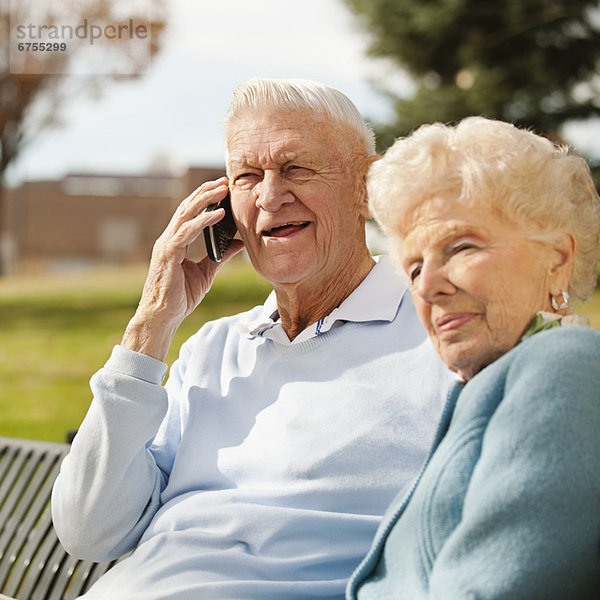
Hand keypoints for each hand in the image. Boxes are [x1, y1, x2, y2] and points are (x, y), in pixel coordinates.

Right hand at [122, 178, 243, 359]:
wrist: (162, 317)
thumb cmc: (180, 296)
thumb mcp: (206, 273)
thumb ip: (220, 256)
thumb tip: (240, 243)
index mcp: (176, 241)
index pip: (190, 213)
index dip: (205, 198)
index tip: (222, 187)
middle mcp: (169, 239)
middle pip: (187, 207)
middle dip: (206, 192)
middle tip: (225, 181)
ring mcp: (166, 245)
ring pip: (185, 214)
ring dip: (205, 199)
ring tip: (223, 189)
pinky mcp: (168, 255)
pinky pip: (186, 233)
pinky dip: (202, 221)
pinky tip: (218, 213)